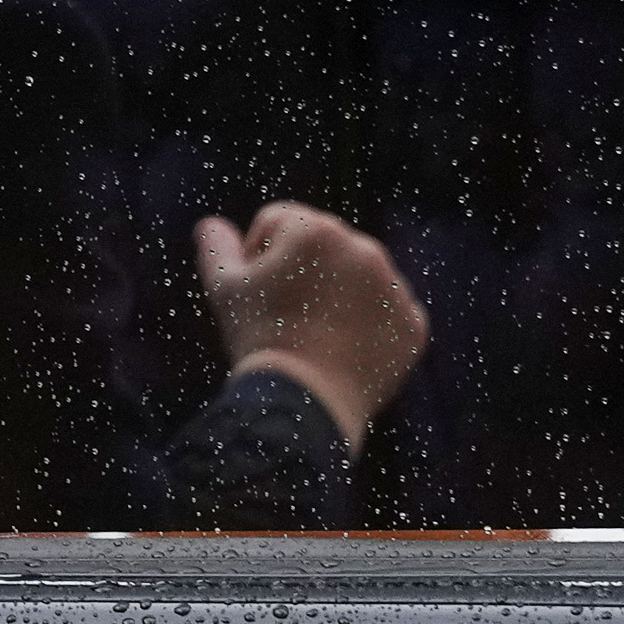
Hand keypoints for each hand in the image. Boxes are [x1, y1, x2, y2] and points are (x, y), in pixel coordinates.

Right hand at [193, 202, 427, 454]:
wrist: (305, 402)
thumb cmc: (259, 338)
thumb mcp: (224, 287)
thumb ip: (217, 245)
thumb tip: (211, 225)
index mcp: (316, 230)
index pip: (278, 221)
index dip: (256, 253)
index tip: (257, 290)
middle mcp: (364, 249)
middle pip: (321, 244)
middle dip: (301, 268)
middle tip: (283, 312)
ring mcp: (394, 288)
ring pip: (356, 275)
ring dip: (336, 292)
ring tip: (313, 332)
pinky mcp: (412, 324)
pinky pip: (385, 311)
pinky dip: (367, 324)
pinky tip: (342, 347)